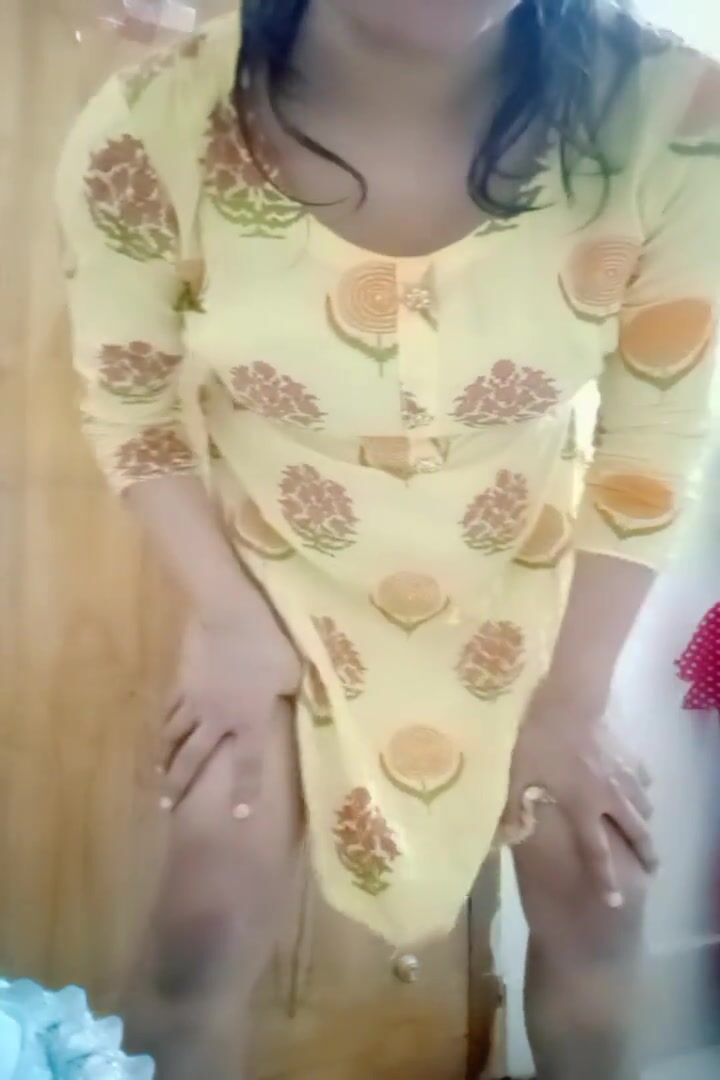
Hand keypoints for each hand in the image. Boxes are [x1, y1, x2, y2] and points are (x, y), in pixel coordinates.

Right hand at [158, 610, 301, 814]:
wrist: (228, 615)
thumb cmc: (269, 644)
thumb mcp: (291, 673)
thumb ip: (286, 694)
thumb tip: (282, 699)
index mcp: (251, 720)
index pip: (249, 764)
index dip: (245, 791)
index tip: (238, 815)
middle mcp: (219, 718)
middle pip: (195, 758)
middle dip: (180, 784)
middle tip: (166, 806)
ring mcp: (195, 700)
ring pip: (174, 736)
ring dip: (164, 758)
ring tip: (155, 774)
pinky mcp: (181, 680)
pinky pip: (169, 708)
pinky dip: (162, 723)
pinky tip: (157, 730)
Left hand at [503, 705, 657, 906]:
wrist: (567, 702)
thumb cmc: (538, 741)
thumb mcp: (517, 777)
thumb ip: (514, 808)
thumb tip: (505, 835)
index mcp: (583, 808)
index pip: (597, 852)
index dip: (605, 879)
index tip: (614, 901)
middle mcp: (610, 798)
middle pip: (635, 833)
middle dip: (645, 853)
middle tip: (651, 869)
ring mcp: (623, 776)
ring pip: (644, 806)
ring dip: (644, 821)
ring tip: (644, 831)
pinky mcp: (628, 755)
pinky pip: (642, 778)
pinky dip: (642, 788)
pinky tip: (638, 787)